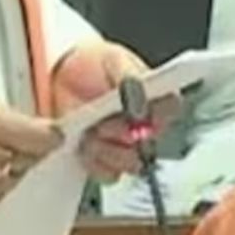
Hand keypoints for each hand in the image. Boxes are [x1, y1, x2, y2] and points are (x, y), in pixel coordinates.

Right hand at [0, 80, 62, 207]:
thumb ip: (0, 113)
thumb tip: (21, 122)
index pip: (39, 137)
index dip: (53, 136)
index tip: (56, 134)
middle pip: (29, 160)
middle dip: (32, 150)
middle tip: (29, 140)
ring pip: (12, 181)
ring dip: (15, 169)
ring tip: (4, 154)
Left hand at [52, 42, 180, 182]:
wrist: (62, 77)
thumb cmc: (93, 65)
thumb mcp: (113, 59)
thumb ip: (129, 76)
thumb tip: (140, 93)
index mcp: (156, 96)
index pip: (172, 108)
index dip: (158, 113)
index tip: (136, 112)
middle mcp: (146, 125)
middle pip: (151, 143)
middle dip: (124, 134)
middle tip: (104, 123)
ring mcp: (127, 146)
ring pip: (131, 163)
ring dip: (107, 149)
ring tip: (90, 132)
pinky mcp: (107, 162)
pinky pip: (109, 174)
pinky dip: (94, 161)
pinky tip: (83, 144)